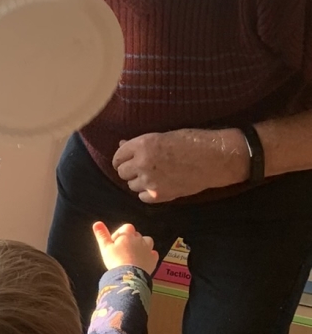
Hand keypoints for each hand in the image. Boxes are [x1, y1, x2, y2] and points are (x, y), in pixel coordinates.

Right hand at [92, 220, 158, 274]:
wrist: (129, 276)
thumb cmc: (116, 261)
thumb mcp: (105, 248)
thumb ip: (102, 235)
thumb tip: (97, 223)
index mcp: (128, 235)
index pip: (126, 227)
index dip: (120, 233)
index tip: (114, 242)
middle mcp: (139, 240)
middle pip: (136, 234)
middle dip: (130, 240)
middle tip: (121, 251)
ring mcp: (147, 249)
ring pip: (147, 241)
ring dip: (142, 245)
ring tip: (134, 253)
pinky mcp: (152, 259)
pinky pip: (153, 254)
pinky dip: (149, 255)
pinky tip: (143, 260)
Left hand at [112, 129, 247, 202]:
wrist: (215, 158)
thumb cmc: (192, 142)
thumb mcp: (164, 136)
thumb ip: (140, 143)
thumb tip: (122, 144)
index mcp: (143, 145)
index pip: (118, 156)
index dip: (122, 158)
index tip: (126, 160)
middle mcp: (142, 163)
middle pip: (122, 173)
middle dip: (129, 170)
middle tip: (141, 167)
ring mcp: (150, 181)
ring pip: (131, 186)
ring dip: (139, 181)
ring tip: (153, 175)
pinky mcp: (160, 195)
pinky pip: (142, 197)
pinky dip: (147, 192)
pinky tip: (158, 185)